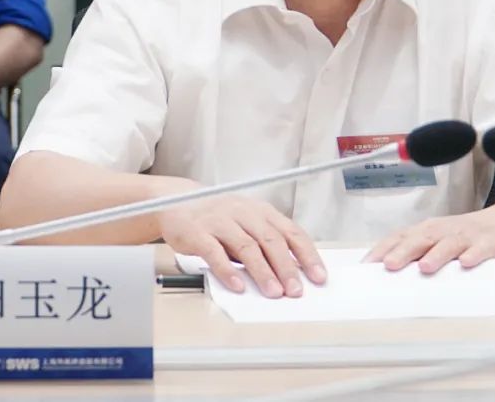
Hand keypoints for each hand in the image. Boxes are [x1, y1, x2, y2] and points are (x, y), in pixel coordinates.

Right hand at [157, 195, 325, 298]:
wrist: (175, 201)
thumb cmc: (217, 217)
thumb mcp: (246, 223)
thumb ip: (265, 243)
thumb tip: (291, 273)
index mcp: (261, 211)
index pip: (291, 232)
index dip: (307, 255)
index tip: (319, 276)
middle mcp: (243, 212)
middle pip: (271, 240)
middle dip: (287, 267)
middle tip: (296, 290)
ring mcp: (220, 221)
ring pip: (246, 247)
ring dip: (262, 272)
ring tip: (273, 293)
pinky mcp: (197, 232)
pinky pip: (215, 252)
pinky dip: (227, 270)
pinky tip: (237, 286)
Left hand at [364, 199, 494, 274]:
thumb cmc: (470, 235)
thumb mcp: (442, 239)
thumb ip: (419, 252)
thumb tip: (386, 273)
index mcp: (430, 230)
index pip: (402, 237)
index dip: (384, 249)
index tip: (367, 265)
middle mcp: (446, 230)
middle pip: (422, 238)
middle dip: (404, 251)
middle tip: (389, 266)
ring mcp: (470, 236)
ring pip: (450, 243)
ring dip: (437, 254)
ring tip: (424, 267)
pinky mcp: (493, 244)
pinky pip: (483, 249)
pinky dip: (474, 255)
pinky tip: (466, 264)